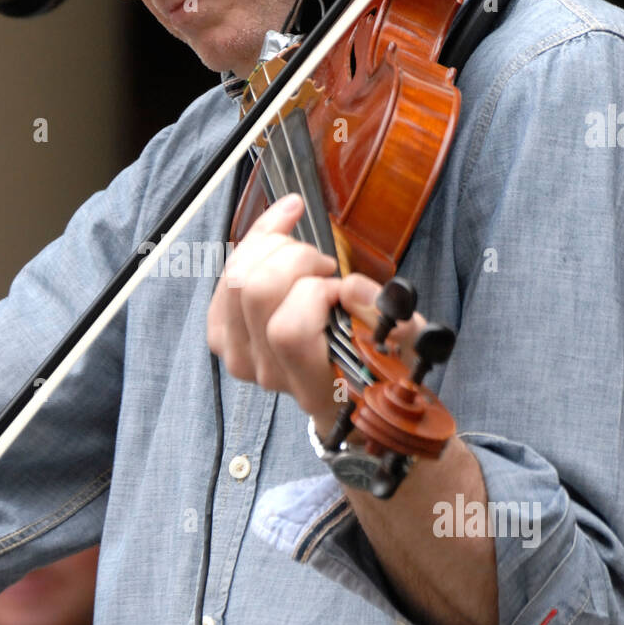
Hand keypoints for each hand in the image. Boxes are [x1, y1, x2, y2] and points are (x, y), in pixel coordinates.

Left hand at [207, 194, 425, 436]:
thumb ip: (391, 321)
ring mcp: (238, 354)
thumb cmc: (372, 364)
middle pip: (256, 292)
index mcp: (313, 384)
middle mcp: (269, 371)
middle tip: (325, 265)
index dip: (315, 293)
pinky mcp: (222, 333)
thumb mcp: (401, 346)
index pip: (289, 332)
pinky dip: (254, 243)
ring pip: (235, 277)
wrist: (342, 390)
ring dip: (274, 247)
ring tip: (306, 255)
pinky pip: (225, 274)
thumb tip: (353, 288)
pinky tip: (281, 233)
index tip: (342, 287)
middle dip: (295, 257)